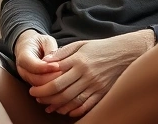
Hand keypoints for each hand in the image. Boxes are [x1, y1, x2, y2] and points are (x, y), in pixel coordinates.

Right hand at [14, 30, 62, 86]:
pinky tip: (63, 85)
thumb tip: (55, 61)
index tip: (57, 66)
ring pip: (39, 87)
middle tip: (65, 74)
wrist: (29, 47)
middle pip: (36, 79)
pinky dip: (53, 89)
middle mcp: (22, 69)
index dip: (45, 67)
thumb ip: (50, 49)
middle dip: (51, 78)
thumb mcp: (46, 41)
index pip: (32, 64)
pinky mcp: (33, 84)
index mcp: (23, 55)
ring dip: (53, 85)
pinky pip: (42, 90)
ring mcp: (27, 78)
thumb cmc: (39, 43)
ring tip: (66, 79)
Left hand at [29, 30, 152, 117]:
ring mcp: (95, 84)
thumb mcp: (80, 45)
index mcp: (78, 60)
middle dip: (45, 96)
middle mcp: (85, 73)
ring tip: (48, 107)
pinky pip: (87, 105)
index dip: (41, 84)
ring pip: (72, 99)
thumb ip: (62, 53)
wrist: (125, 52)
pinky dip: (75, 110)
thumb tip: (44, 62)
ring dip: (57, 105)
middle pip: (61, 89)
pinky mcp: (103, 92)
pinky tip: (66, 111)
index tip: (32, 88)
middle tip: (36, 98)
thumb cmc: (100, 48)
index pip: (54, 75)